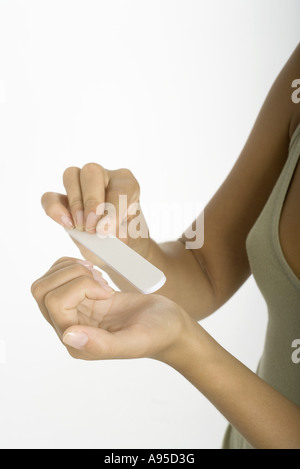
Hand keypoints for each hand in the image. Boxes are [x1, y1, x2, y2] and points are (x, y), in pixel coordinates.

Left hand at [31, 257, 188, 361]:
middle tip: (101, 281)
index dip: (79, 287)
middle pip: (41, 290)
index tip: (108, 292)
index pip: (53, 302)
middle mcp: (69, 329)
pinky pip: (60, 275)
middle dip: (71, 275)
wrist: (169, 325)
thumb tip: (67, 336)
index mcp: (77, 343)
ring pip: (48, 280)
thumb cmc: (158, 334)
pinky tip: (98, 276)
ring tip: (101, 279)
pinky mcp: (80, 299)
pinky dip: (75, 266)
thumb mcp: (135, 340)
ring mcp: (73, 313)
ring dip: (73, 270)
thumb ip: (101, 344)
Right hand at [41, 164, 150, 267]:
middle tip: (92, 226)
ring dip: (75, 203)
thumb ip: (120, 232)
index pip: (120, 188)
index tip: (106, 230)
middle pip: (92, 172)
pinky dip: (54, 209)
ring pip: (71, 176)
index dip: (112, 209)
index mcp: (126, 184)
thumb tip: (101, 229)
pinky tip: (66, 224)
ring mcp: (81, 187)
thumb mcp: (131, 237)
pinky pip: (50, 197)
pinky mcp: (63, 201)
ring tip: (81, 226)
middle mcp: (104, 178)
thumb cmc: (128, 237)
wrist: (119, 247)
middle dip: (91, 200)